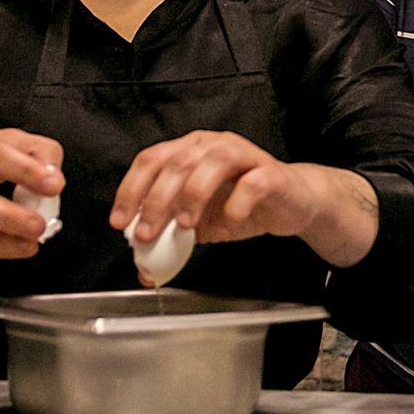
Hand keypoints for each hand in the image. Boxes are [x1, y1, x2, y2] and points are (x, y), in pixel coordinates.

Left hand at [110, 130, 378, 266]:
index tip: (120, 223)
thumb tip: (143, 268)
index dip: (131, 190)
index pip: (151, 160)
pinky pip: (252, 183)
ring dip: (192, 195)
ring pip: (211, 163)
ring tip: (185, 226)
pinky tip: (230, 222)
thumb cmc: (242, 206)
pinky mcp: (271, 172)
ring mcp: (244, 154)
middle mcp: (213, 145)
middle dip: (155, 200)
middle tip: (147, 234)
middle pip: (176, 162)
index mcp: (189, 150)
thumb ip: (172, 238)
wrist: (293, 203)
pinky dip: (236, 204)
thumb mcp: (200, 224)